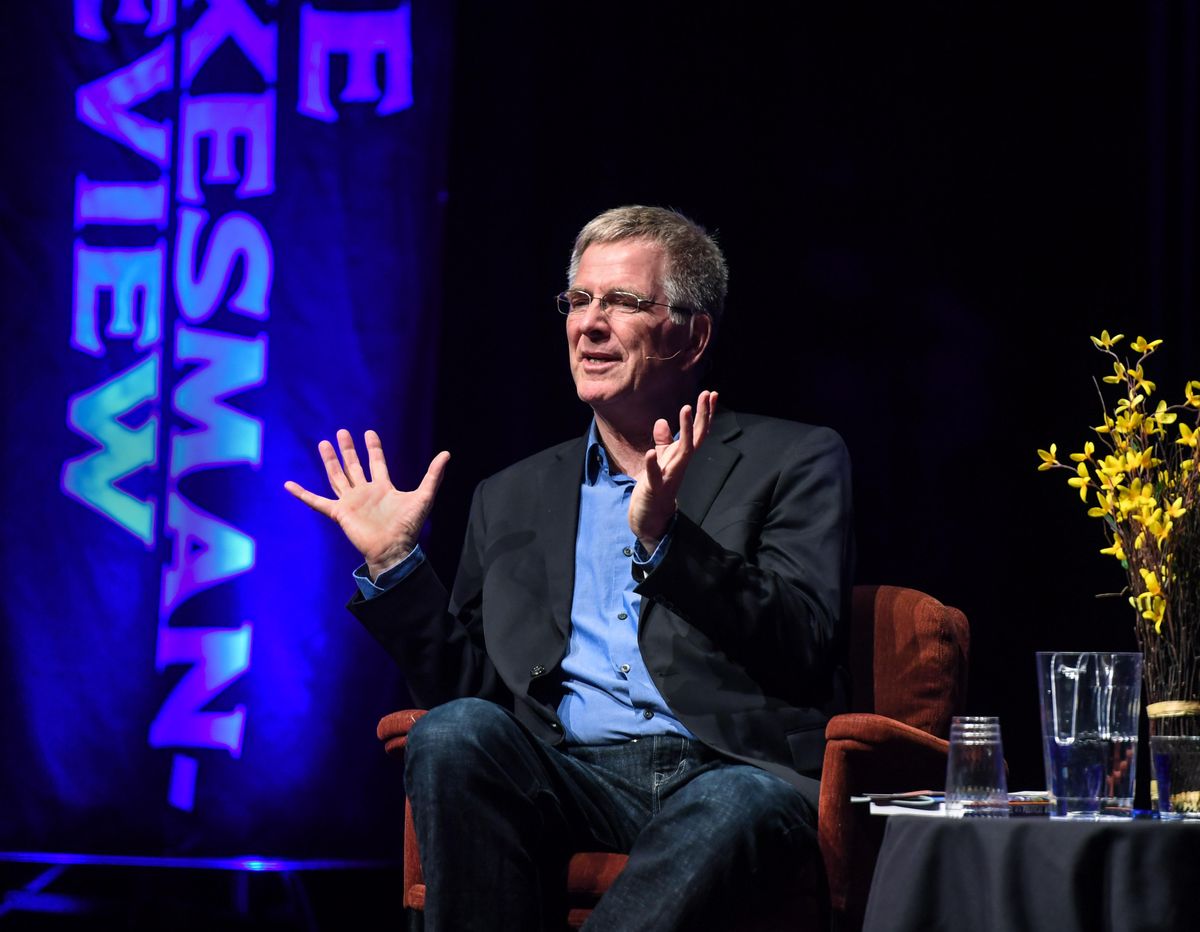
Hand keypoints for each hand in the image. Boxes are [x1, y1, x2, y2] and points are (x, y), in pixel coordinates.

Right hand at [284, 429, 449, 578]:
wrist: (393, 549)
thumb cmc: (409, 527)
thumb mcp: (424, 496)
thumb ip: (433, 475)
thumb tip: (446, 454)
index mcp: (383, 488)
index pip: (377, 463)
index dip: (373, 448)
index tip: (369, 433)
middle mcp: (365, 493)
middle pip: (354, 466)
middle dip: (348, 450)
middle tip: (342, 432)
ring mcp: (351, 502)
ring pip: (337, 477)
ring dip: (330, 461)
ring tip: (324, 443)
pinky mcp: (339, 513)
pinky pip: (317, 502)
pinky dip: (303, 494)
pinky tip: (289, 485)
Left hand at [629, 390, 717, 550]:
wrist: (649, 518)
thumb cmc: (656, 488)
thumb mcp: (660, 461)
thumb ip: (663, 443)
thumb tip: (663, 422)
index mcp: (681, 457)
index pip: (697, 432)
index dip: (704, 414)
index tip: (710, 393)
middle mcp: (680, 465)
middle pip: (696, 438)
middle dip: (702, 416)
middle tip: (706, 394)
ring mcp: (670, 476)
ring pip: (683, 452)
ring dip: (685, 431)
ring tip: (686, 409)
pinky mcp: (655, 489)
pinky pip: (655, 476)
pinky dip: (653, 464)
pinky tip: (650, 452)